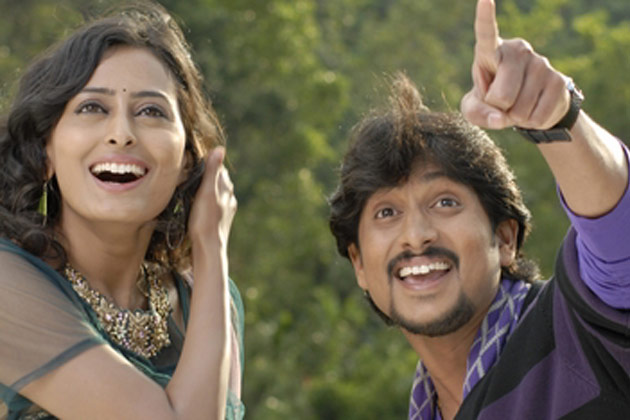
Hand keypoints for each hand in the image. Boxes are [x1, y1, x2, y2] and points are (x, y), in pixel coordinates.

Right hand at [188, 146, 236, 247]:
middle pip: (219, 181)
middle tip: (191, 175)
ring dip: (208, 190)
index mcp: (226, 187)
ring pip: (218, 193)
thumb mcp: (206, 192)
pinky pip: (216, 205)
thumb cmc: (205, 219)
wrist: (210, 248)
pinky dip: (208, 202)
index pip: (219, 168)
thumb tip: (220, 149)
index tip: (194, 163)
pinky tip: (201, 206)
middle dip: (208, 176)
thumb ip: (212, 171)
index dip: (207, 164)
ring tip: (193, 190)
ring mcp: (227, 209)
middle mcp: (230, 197)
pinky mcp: (222, 220)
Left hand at [461, 0, 569, 130]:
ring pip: (520, 109)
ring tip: (517, 104)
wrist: (527, 107)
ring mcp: (541, 63)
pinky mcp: (559, 80)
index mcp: (491, 51)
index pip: (487, 34)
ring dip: (516, 117)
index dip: (485, 19)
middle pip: (502, 96)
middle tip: (502, 103)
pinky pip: (538, 116)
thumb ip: (478, 114)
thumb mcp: (474, 110)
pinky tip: (532, 110)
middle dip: (499, 109)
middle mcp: (518, 51)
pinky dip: (532, 122)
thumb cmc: (491, 103)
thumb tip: (499, 119)